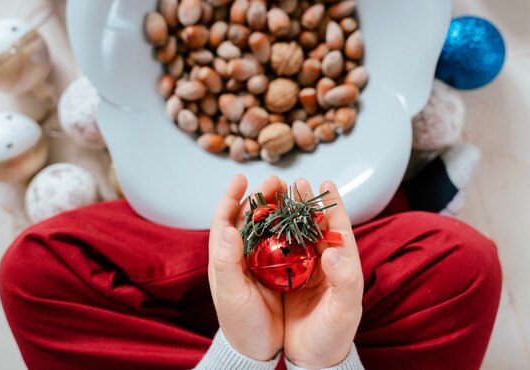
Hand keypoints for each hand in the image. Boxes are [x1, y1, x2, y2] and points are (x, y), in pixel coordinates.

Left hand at [208, 174, 285, 360]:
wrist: (258, 350)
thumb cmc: (240, 324)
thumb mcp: (231, 295)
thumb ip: (227, 263)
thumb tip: (228, 229)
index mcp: (224, 258)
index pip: (224, 220)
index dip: (231, 198)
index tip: (241, 179)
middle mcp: (242, 256)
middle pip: (250, 218)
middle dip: (263, 197)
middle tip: (277, 180)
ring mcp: (262, 263)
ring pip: (271, 228)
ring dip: (280, 208)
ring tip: (292, 192)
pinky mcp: (280, 272)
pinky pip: (288, 244)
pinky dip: (295, 229)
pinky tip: (306, 220)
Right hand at [283, 179, 363, 367]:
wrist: (312, 359)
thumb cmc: (334, 336)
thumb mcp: (344, 311)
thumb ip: (344, 280)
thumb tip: (333, 250)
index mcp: (343, 264)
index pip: (339, 228)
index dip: (333, 205)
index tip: (326, 183)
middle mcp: (322, 262)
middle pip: (312, 225)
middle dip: (304, 202)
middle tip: (294, 181)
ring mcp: (302, 269)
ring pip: (292, 234)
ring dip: (283, 213)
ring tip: (275, 192)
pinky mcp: (283, 278)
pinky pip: (274, 251)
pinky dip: (268, 234)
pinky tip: (259, 223)